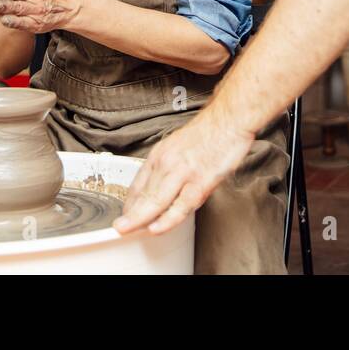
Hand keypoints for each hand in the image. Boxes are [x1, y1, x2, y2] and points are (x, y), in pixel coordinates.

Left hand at [113, 109, 254, 235]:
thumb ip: (169, 165)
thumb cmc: (209, 132)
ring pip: (155, 200)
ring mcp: (182, 173)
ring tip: (127, 230)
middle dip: (129, 213)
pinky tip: (156, 228)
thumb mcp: (178, 144)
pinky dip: (167, 219)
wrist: (228, 119)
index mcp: (161, 154)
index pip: (139, 182)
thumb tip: (162, 184)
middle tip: (120, 227)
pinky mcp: (200, 182)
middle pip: (144, 193)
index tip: (126, 214)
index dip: (130, 201)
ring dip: (139, 218)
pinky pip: (180, 206)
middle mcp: (167, 162)